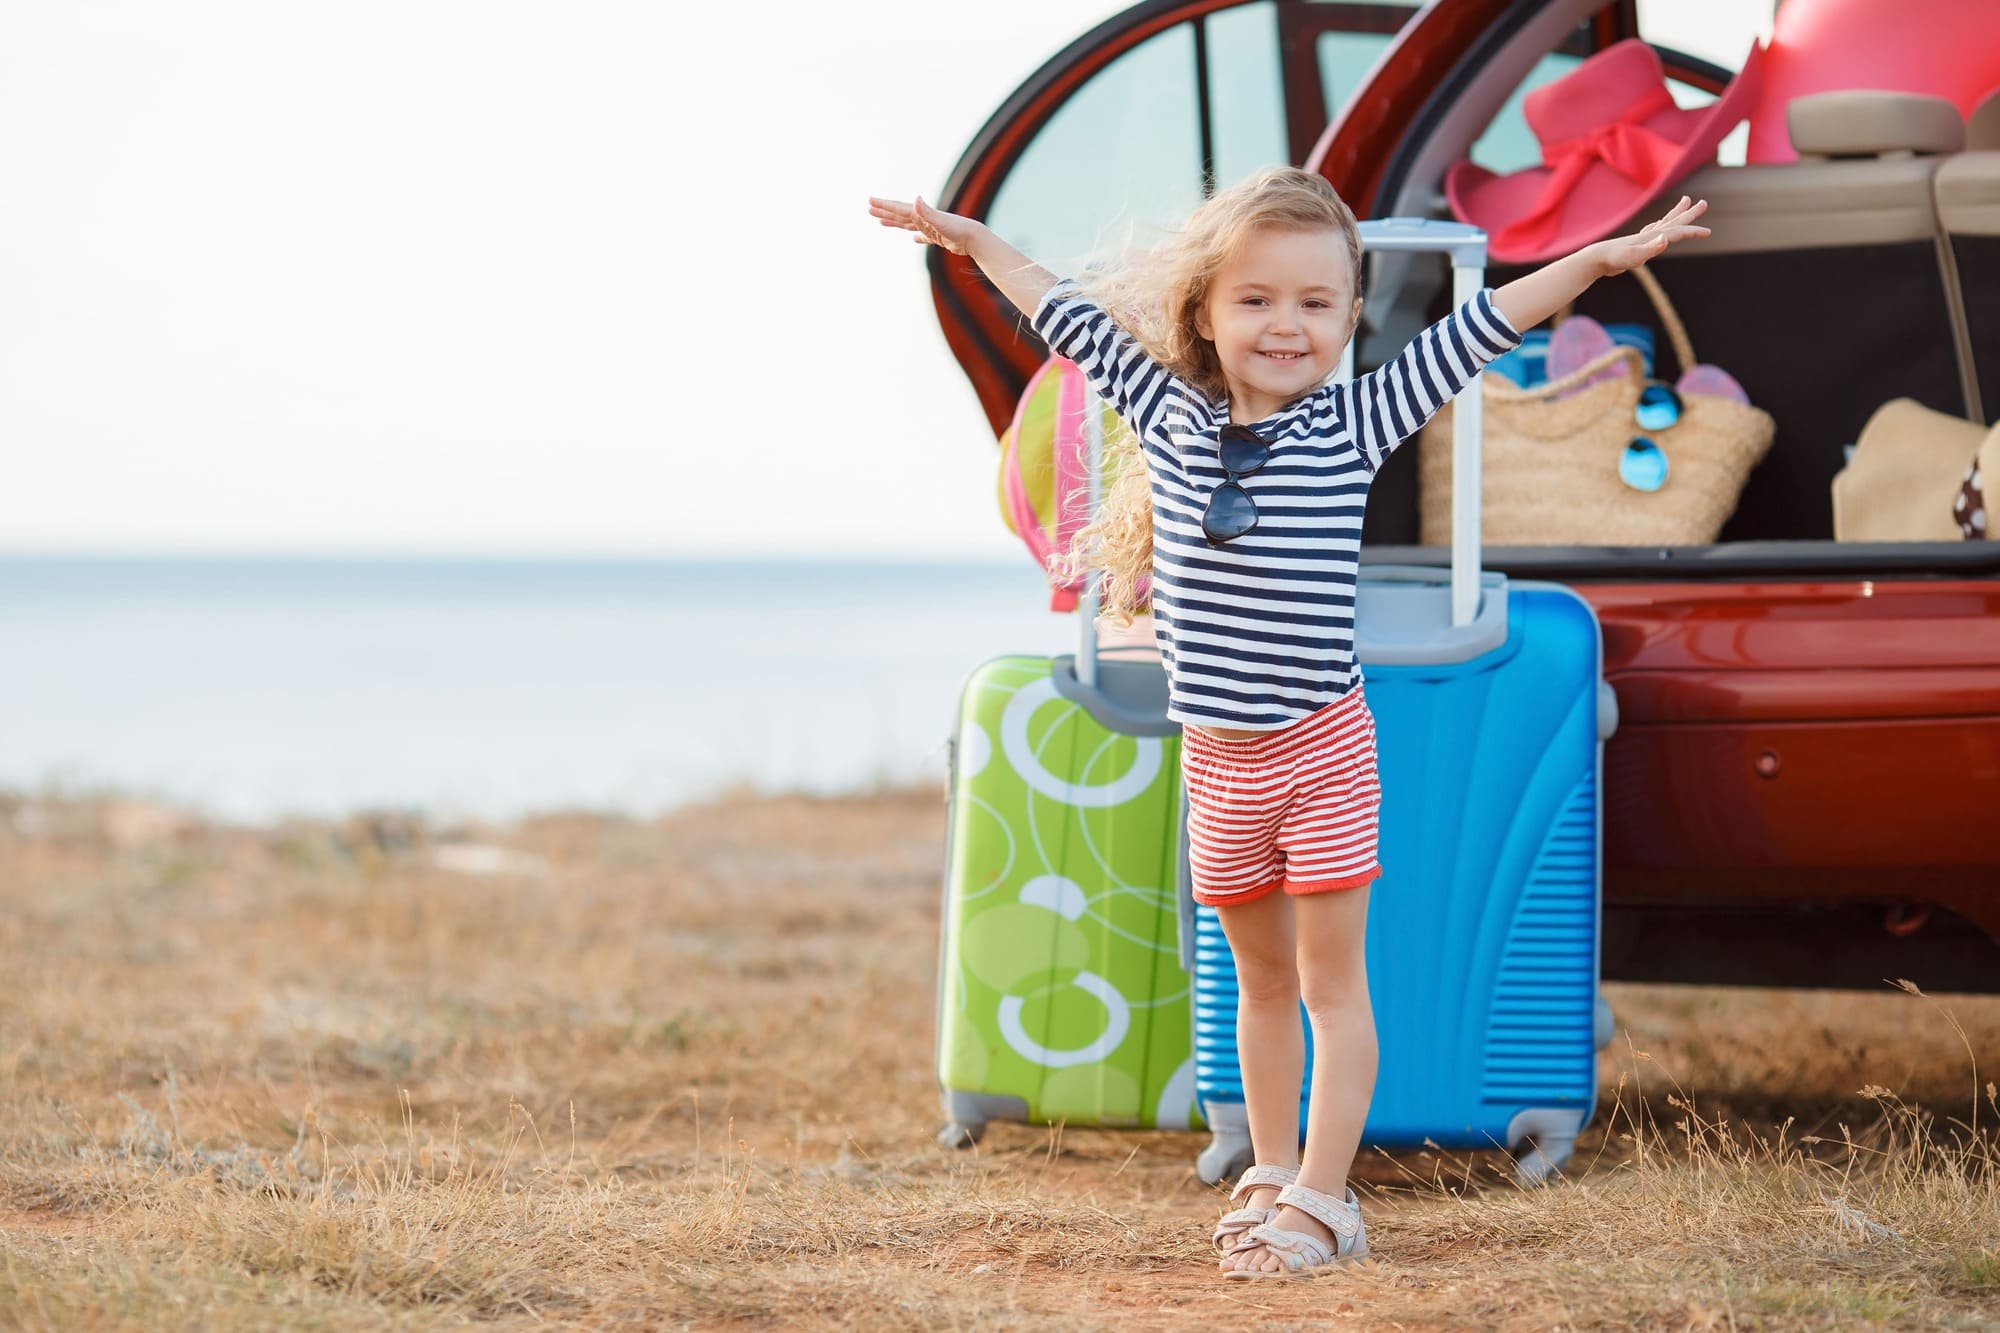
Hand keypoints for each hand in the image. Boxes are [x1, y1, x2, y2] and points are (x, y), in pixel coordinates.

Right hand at [867, 195, 984, 255]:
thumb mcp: (939, 220)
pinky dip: (918, 237)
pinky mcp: (939, 238)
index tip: (870, 201)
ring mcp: (931, 228)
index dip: (883, 205)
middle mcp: (924, 219)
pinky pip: (924, 237)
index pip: (898, 208)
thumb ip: (926, 211)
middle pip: (900, 214)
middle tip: (869, 208)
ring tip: (882, 222)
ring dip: (895, 222)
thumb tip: (916, 198)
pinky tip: (914, 239)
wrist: (973, 238)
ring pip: (909, 225)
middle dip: (884, 211)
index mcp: (921, 214)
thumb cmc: (957, 229)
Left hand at [1590, 197, 1709, 274]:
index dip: (1694, 232)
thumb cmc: (1614, 258)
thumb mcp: (1635, 257)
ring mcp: (1643, 238)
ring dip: (1677, 213)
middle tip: (1704, 203)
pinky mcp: (1637, 244)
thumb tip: (1666, 238)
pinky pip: (1653, 231)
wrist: (1596, 259)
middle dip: (1689, 213)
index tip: (1708, 232)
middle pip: (1674, 221)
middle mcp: (1650, 234)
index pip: (1678, 232)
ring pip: (1665, 223)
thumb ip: (1651, 248)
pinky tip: (1660, 228)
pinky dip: (1661, 227)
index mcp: (1653, 236)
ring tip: (1685, 201)